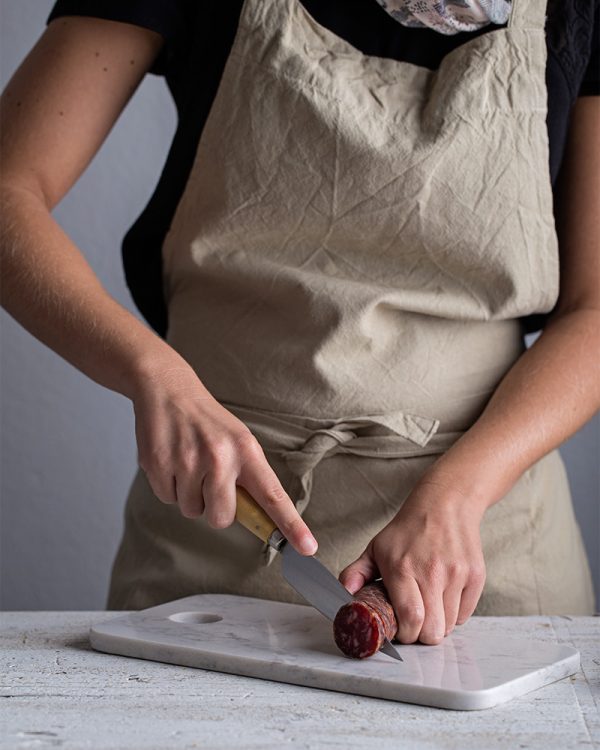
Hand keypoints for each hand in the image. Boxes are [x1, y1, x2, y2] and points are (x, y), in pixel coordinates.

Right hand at [131, 360, 317, 555]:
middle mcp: (219, 457)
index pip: (273, 495)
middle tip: (210, 482)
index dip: (290, 525)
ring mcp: (187, 461)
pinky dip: (168, 486)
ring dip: (189, 495)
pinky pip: (166, 499)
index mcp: (246, 451)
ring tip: (189, 462)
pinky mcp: (158, 464)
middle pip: (222, 517)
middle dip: (215, 508)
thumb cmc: (208, 422)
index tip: (307, 548)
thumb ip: (247, 477)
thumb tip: (257, 518)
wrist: (169, 390)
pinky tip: (172, 460)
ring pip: (191, 510)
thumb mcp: (238, 440)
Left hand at [338, 478, 485, 644]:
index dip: (406, 634)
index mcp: (402, 568)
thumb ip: (356, 573)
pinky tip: (444, 595)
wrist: (445, 504)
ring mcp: (456, 574)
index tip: (401, 630)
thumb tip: (343, 594)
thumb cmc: (409, 530)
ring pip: (450, 625)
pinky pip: (466, 614)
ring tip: (429, 605)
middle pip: (433, 630)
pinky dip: (454, 614)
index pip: (411, 619)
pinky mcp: (475, 576)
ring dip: (438, 624)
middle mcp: (432, 572)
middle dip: (422, 635)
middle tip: (415, 624)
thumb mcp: (376, 548)